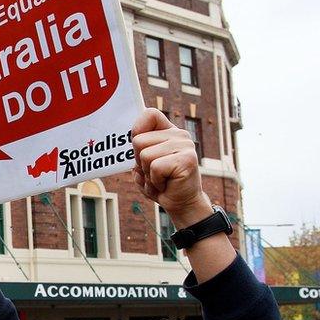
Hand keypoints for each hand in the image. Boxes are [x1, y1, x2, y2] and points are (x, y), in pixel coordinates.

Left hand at [130, 108, 212, 227]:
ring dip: (148, 174)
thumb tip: (133, 137)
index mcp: (169, 132)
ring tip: (161, 179)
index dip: (137, 128)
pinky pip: (155, 168)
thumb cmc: (161, 184)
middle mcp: (179, 135)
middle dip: (140, 162)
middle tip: (155, 173)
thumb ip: (138, 149)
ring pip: (144, 156)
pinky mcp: (187, 160)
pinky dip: (155, 181)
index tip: (138, 147)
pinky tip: (166, 185)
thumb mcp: (144, 164)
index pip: (150, 114)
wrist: (182, 204)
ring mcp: (185, 146)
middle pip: (138, 141)